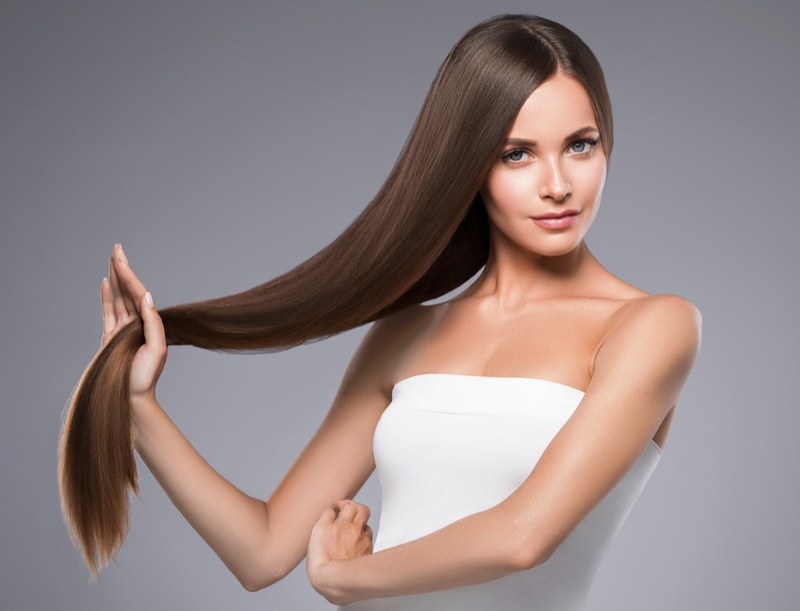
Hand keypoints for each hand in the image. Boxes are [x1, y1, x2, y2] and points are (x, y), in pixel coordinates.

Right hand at [101, 244, 166, 405]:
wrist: (131, 398)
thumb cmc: (145, 377)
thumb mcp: (157, 349)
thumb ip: (153, 322)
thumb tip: (148, 296)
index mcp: (149, 323)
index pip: (138, 293)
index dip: (129, 274)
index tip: (122, 257)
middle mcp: (136, 323)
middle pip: (128, 290)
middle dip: (122, 269)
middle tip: (117, 248)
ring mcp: (122, 329)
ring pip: (118, 297)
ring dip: (116, 278)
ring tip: (112, 259)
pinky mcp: (111, 336)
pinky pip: (108, 311)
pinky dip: (107, 296)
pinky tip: (107, 282)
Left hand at [307, 500, 372, 604]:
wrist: (329, 580)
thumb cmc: (341, 584)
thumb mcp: (359, 577)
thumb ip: (359, 572)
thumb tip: (351, 590)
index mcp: (364, 544)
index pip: (367, 530)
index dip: (361, 529)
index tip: (355, 531)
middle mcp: (356, 533)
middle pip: (363, 511)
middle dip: (358, 510)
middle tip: (350, 513)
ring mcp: (341, 527)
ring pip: (350, 506)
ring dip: (345, 505)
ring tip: (339, 508)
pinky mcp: (325, 526)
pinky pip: (329, 510)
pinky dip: (330, 509)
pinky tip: (328, 512)